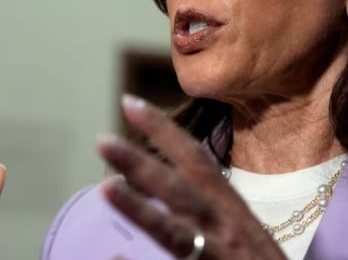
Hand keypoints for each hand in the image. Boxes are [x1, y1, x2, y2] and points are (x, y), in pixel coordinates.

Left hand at [97, 95, 285, 259]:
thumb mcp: (244, 231)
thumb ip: (213, 209)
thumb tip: (173, 187)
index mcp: (233, 211)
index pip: (196, 161)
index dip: (163, 130)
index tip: (130, 103)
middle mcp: (227, 230)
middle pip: (180, 191)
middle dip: (142, 164)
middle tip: (103, 140)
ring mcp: (220, 259)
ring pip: (176, 234)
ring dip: (140, 209)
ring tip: (106, 186)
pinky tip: (113, 259)